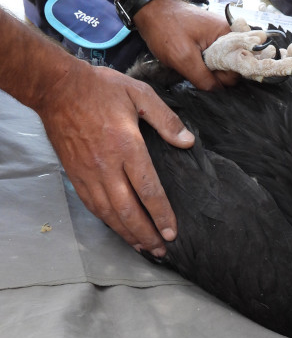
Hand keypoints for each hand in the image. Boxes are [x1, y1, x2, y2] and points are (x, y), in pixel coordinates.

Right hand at [36, 61, 194, 254]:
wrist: (57, 88)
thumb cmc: (100, 88)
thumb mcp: (140, 93)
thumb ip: (166, 120)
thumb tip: (187, 142)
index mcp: (126, 146)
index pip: (148, 189)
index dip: (161, 214)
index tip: (171, 232)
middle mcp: (107, 165)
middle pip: (128, 210)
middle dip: (146, 234)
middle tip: (161, 250)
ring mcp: (89, 173)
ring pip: (109, 213)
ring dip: (127, 234)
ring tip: (144, 248)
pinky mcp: (76, 175)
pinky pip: (93, 206)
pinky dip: (108, 222)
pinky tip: (120, 230)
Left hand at [134, 0, 236, 89]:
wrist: (150, 9)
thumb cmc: (165, 27)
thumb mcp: (184, 58)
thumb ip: (203, 78)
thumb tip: (217, 92)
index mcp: (228, 34)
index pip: (238, 67)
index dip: (223, 77)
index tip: (207, 76)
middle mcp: (228, 35)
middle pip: (230, 67)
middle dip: (214, 74)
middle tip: (194, 67)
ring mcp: (219, 37)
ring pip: (220, 65)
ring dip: (206, 70)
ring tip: (190, 61)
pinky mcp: (210, 40)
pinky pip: (213, 59)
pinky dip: (203, 64)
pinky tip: (191, 60)